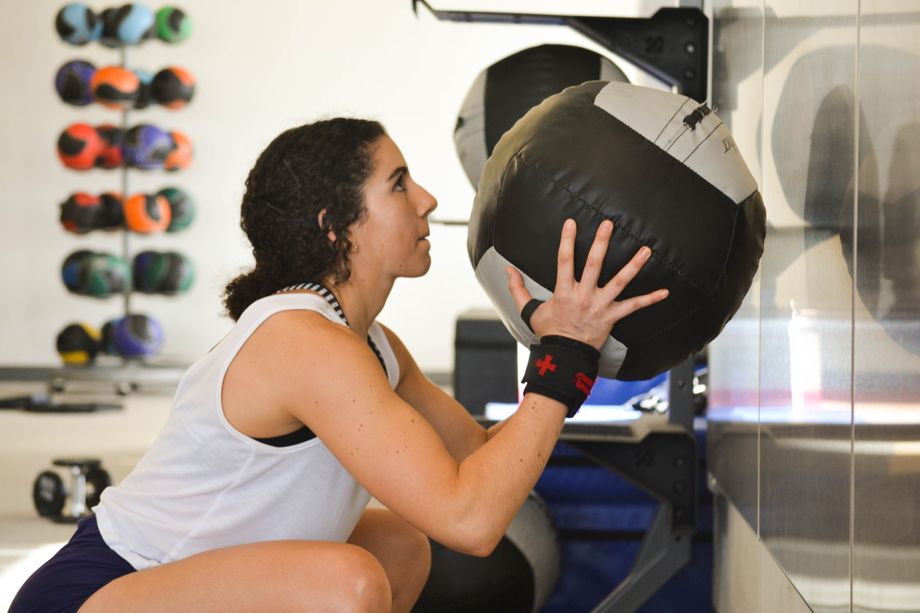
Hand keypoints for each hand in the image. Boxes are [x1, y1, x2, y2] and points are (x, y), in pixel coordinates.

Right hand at [506, 218, 668, 350]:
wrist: (565, 356)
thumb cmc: (550, 332)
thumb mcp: (530, 311)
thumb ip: (518, 290)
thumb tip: (508, 271)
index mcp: (564, 291)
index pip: (564, 260)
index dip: (567, 240)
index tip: (571, 222)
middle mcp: (583, 295)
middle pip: (594, 264)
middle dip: (601, 243)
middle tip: (609, 224)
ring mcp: (600, 305)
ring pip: (619, 281)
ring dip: (634, 265)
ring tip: (646, 249)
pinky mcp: (612, 317)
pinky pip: (634, 307)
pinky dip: (650, 300)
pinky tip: (665, 292)